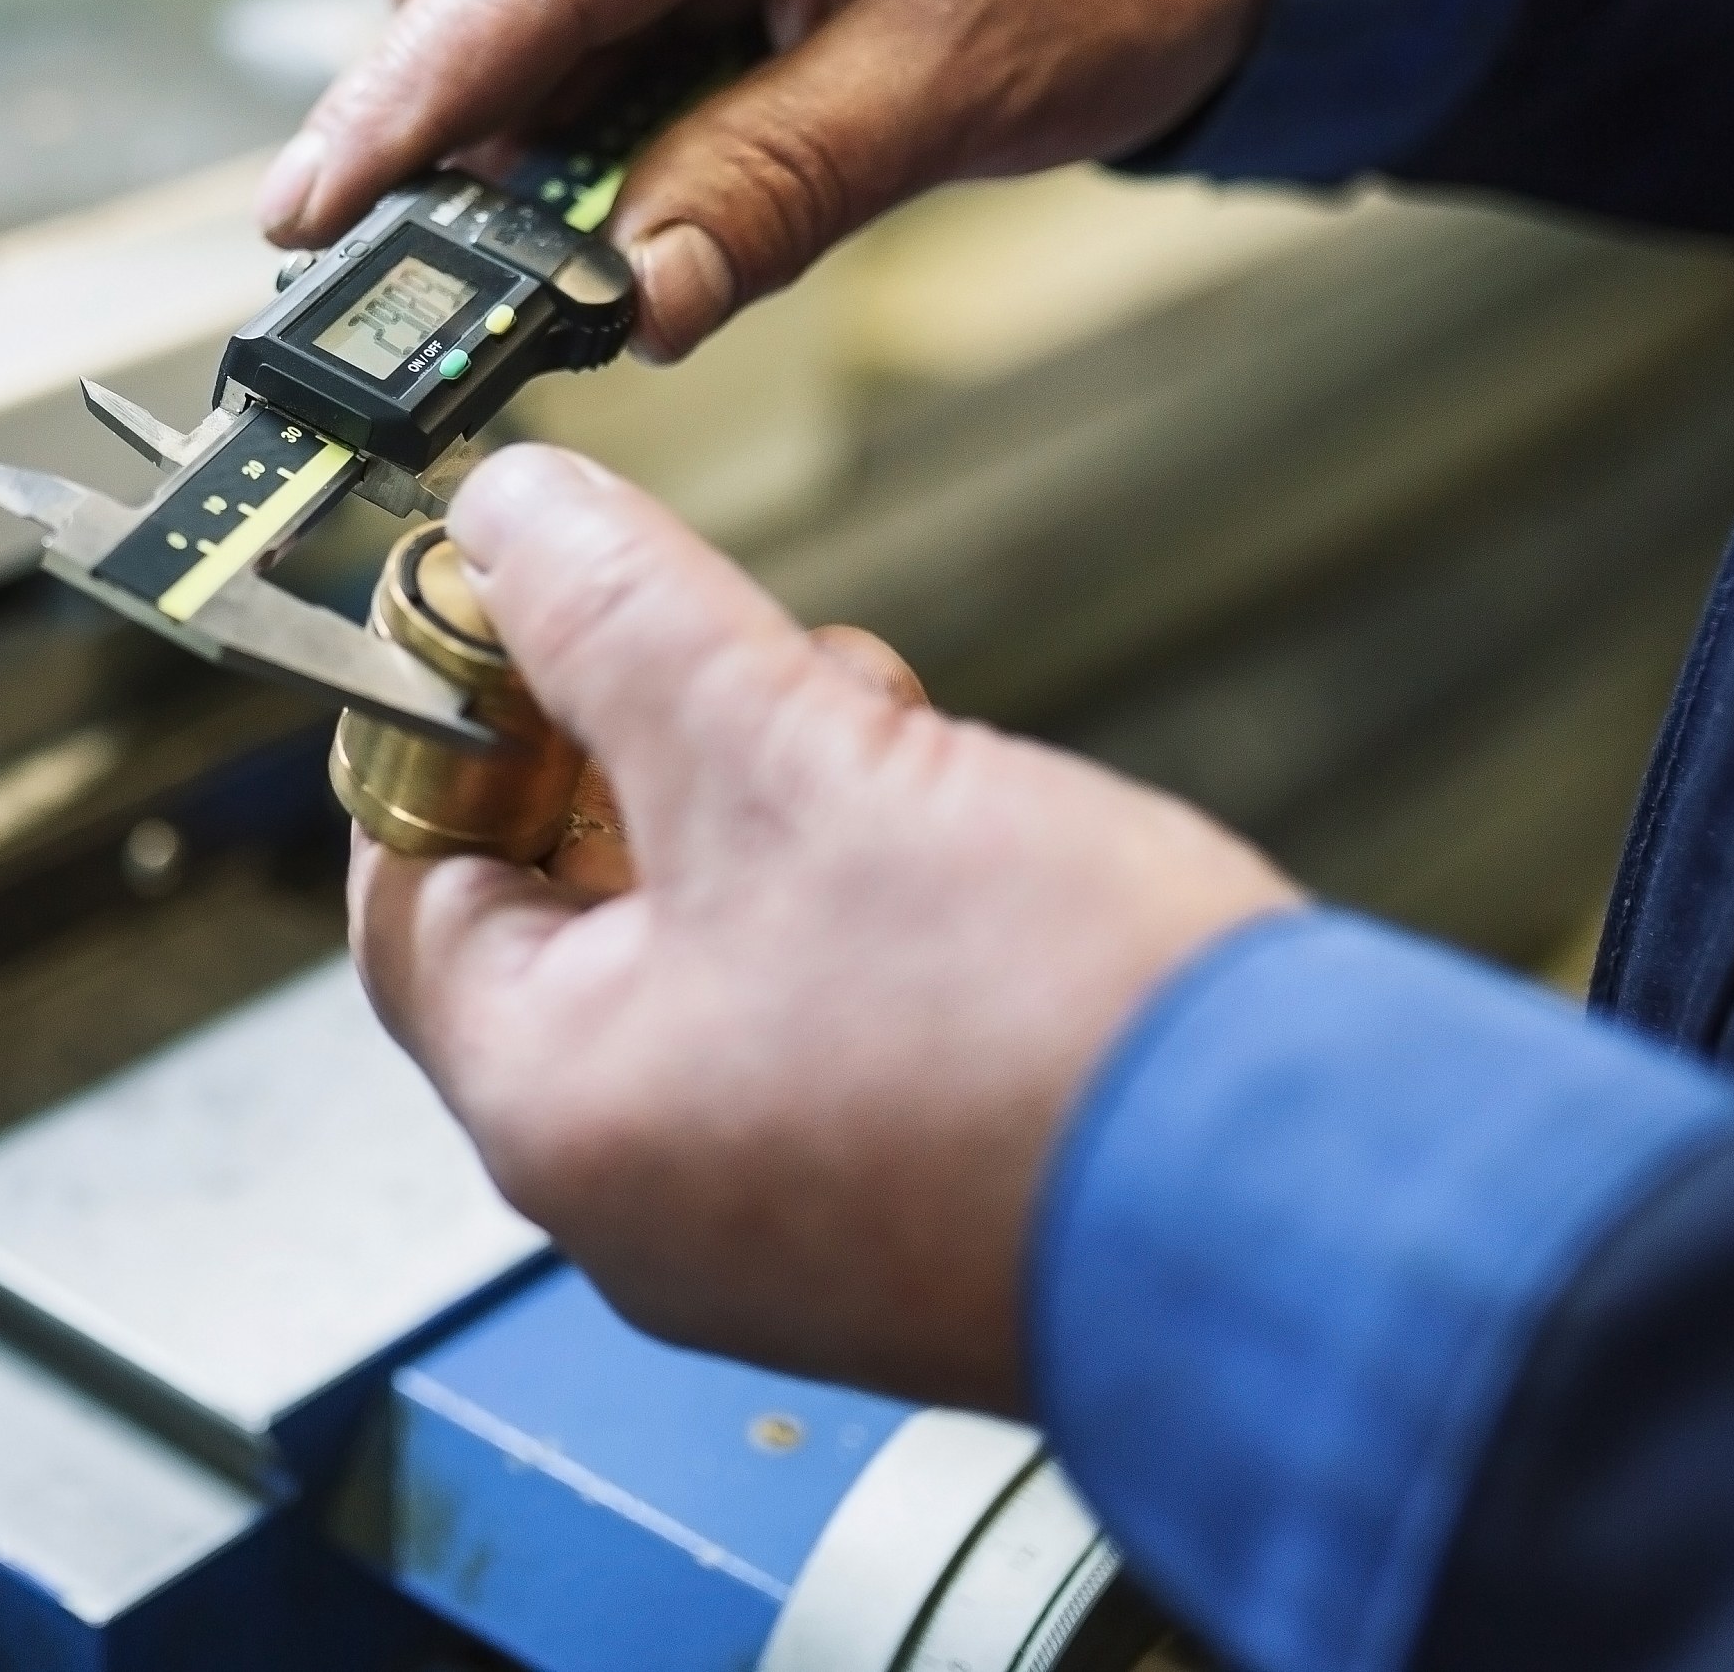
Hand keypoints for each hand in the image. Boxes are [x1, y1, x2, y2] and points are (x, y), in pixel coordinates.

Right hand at [260, 0, 1270, 359]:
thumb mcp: (949, 90)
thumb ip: (768, 189)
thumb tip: (623, 299)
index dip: (403, 98)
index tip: (316, 211)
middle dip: (438, 106)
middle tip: (456, 266)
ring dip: (501, 98)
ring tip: (572, 219)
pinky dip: (561, 75)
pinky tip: (622, 154)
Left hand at [350, 445, 1298, 1408]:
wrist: (1323, 1216)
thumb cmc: (1055, 1043)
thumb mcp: (791, 755)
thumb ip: (621, 617)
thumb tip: (508, 518)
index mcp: (556, 1108)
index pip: (410, 881)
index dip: (452, 718)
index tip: (519, 610)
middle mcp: (637, 1193)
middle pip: (565, 901)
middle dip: (656, 744)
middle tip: (747, 658)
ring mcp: (770, 1216)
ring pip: (707, 942)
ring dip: (780, 804)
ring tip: (887, 738)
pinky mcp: (896, 1206)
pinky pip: (817, 1016)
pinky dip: (864, 903)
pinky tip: (960, 835)